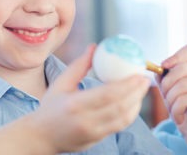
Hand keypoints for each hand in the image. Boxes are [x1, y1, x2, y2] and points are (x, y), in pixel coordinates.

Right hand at [31, 45, 150, 152]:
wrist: (41, 137)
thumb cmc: (50, 107)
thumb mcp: (60, 84)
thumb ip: (79, 66)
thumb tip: (95, 46)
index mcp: (75, 104)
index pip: (108, 94)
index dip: (128, 85)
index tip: (138, 74)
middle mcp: (85, 121)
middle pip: (120, 107)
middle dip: (137, 93)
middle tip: (145, 79)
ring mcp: (93, 133)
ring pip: (123, 119)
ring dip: (137, 103)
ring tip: (142, 89)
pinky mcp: (97, 140)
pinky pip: (119, 126)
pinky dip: (130, 114)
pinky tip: (134, 102)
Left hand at [157, 44, 186, 154]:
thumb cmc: (185, 110)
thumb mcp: (171, 91)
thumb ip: (165, 77)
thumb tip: (157, 68)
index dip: (175, 56)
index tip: (164, 68)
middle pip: (182, 68)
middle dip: (167, 85)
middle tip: (167, 98)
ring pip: (182, 85)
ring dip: (171, 101)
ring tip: (174, 110)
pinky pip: (184, 99)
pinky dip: (176, 110)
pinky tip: (180, 117)